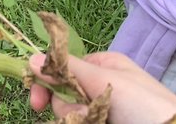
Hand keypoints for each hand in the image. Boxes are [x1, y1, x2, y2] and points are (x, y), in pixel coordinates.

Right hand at [29, 52, 175, 123]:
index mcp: (103, 65)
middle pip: (63, 93)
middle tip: (84, 116)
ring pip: (71, 113)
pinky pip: (80, 122)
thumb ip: (67, 68)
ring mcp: (104, 109)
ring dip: (77, 119)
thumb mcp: (105, 79)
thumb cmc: (143, 104)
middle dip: (67, 107)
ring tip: (100, 122)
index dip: (47, 82)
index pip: (63, 67)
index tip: (36, 101)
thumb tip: (31, 58)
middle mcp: (102, 85)